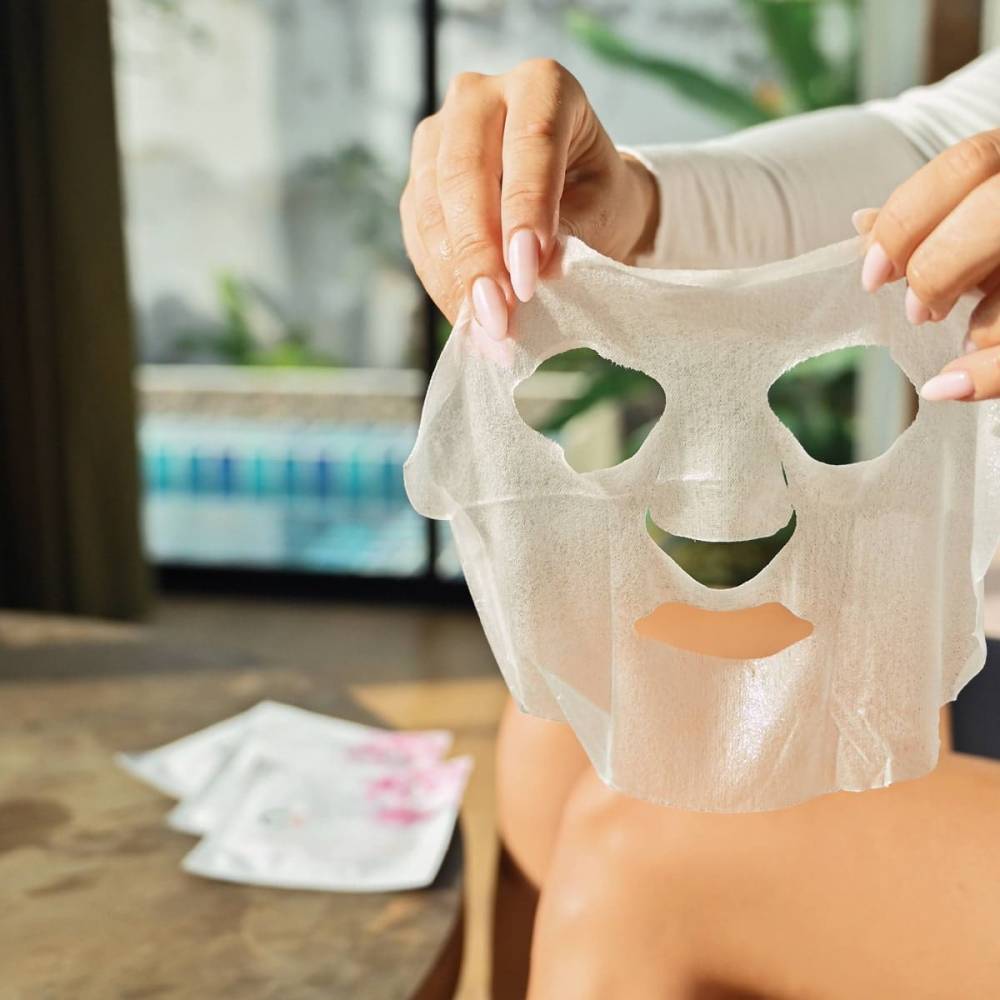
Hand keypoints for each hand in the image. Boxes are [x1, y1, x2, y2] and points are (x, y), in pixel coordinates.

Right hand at [399, 59, 658, 338]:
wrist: (579, 203)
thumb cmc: (598, 199)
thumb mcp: (603, 212)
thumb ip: (569, 235)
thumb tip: (533, 272)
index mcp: (543, 85)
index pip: (528, 142)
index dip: (525, 211)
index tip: (528, 276)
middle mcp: (480, 97)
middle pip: (464, 171)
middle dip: (480, 254)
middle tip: (499, 317)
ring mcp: (439, 137)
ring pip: (432, 206)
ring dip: (456, 276)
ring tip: (486, 330)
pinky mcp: (418, 183)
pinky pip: (418, 235)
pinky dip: (443, 282)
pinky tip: (467, 320)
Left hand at [853, 129, 999, 400]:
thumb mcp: (977, 230)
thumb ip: (930, 226)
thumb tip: (861, 223)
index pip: (966, 165)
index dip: (908, 219)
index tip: (871, 276)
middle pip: (998, 207)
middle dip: (941, 265)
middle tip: (918, 310)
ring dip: (983, 320)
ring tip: (965, 338)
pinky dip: (990, 372)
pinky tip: (952, 385)